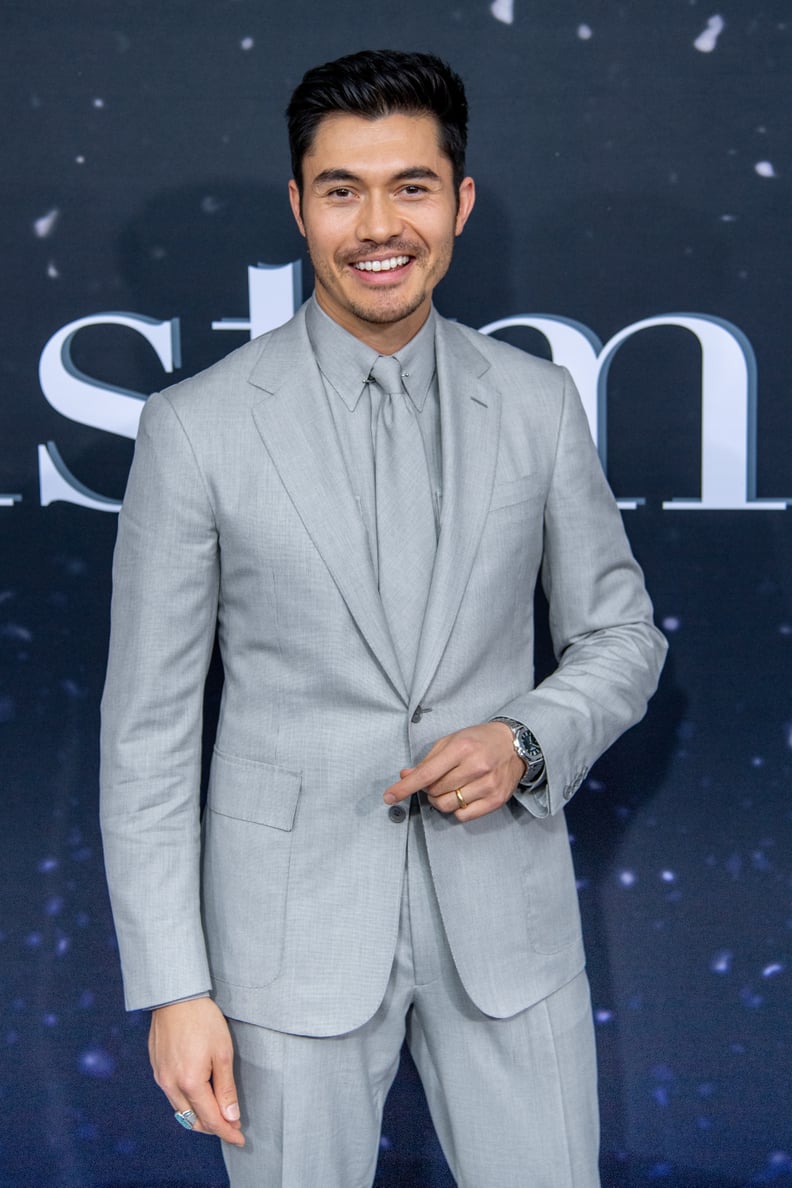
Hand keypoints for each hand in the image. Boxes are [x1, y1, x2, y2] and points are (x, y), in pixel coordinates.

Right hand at [149, 998, 243, 1145]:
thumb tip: (231, 1116)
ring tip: (218, 1113)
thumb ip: (226, 1088)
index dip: (227, 1131)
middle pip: (194, 1120)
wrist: (176, 997)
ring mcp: (161, 1078)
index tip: (239, 1138)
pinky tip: (199, 1096)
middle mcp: (171, 1086)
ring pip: (181, 1111)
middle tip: (232, 1125)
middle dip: (214, 1127)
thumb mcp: (222, 1052)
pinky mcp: (156, 1069)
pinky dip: (187, 1103)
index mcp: (190, 1083)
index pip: (211, 1119)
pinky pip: (172, 1096)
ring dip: (200, 1116)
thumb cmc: (202, 1020)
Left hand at [383, 721, 524, 821]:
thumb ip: (428, 760)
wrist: (515, 744)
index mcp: (462, 748)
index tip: (389, 796)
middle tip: (435, 781)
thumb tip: (406, 776)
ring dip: (440, 800)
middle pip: (435, 791)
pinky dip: (456, 809)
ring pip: (447, 806)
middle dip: (428, 789)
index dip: (405, 787)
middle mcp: (476, 767)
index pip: (427, 774)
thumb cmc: (479, 740)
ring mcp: (488, 785)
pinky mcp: (496, 800)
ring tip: (448, 789)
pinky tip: (462, 796)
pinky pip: (463, 816)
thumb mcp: (451, 741)